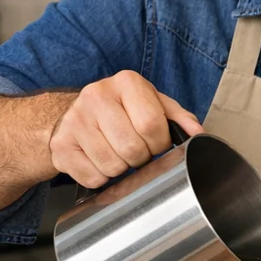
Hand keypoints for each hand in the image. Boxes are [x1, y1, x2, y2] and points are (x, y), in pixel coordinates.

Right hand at [50, 71, 202, 187]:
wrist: (76, 114)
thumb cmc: (123, 110)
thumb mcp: (154, 104)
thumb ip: (179, 118)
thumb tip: (199, 135)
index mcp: (126, 82)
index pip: (152, 124)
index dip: (160, 143)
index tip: (157, 144)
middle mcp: (96, 95)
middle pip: (132, 148)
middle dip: (142, 158)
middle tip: (138, 151)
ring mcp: (74, 120)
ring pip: (113, 166)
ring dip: (123, 169)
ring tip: (119, 154)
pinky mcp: (61, 145)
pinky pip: (93, 177)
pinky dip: (102, 178)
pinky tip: (101, 161)